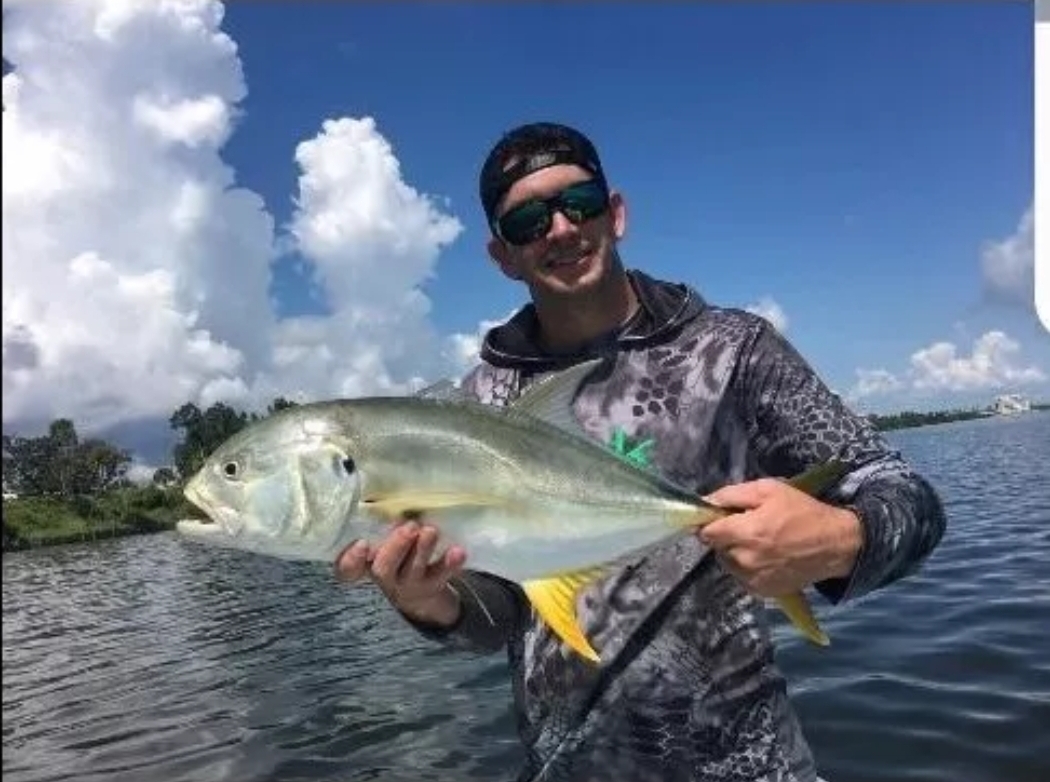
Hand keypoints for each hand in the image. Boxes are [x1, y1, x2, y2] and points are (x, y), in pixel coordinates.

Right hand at [334, 520, 466, 626]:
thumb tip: (386, 493)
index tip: (362, 544)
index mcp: (366, 561)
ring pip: (413, 570)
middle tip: (409, 527)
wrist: (419, 589)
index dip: (351, 559)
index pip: (348, 568)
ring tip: (431, 531)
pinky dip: (449, 564)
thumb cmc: (395, 549)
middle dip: (396, 547)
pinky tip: (458, 552)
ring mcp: (408, 582)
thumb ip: (380, 521)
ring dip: (422, 550)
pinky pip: (441, 576)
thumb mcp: (383, 537)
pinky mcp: (432, 585)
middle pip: (383, 567)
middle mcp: (384, 574)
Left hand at [698, 477, 861, 596]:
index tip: (721, 518)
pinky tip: (767, 557)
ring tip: (760, 542)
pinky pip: (742, 577)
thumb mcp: (768, 490)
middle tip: (749, 526)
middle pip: (717, 547)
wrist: (835, 545)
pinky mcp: (762, 592)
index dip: (710, 523)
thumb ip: (731, 495)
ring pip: (728, 563)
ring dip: (736, 552)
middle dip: (727, 536)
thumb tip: (705, 502)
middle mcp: (745, 560)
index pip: (706, 533)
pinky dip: (748, 568)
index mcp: (745, 533)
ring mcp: (753, 579)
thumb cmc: (802, 512)